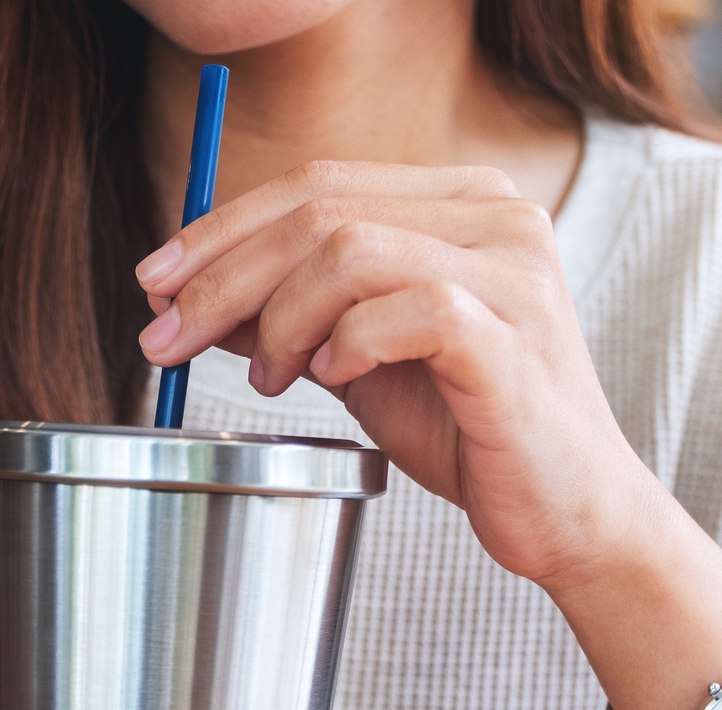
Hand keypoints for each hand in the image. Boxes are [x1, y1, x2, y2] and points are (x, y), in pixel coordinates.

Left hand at [134, 160, 660, 589]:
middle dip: (223, 275)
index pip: (316, 184)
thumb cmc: (467, 431)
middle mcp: (496, 216)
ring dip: (279, 317)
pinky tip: (332, 379)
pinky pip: (405, 311)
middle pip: (320, 211)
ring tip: (268, 380)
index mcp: (460, 203)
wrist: (566, 512)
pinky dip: (347, 343)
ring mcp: (512, 272)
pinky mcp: (513, 335)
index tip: (155, 281)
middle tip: (168, 336)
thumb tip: (187, 295)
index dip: (222, 229)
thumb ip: (287, 316)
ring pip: (350, 250)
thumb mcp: (355, 360)